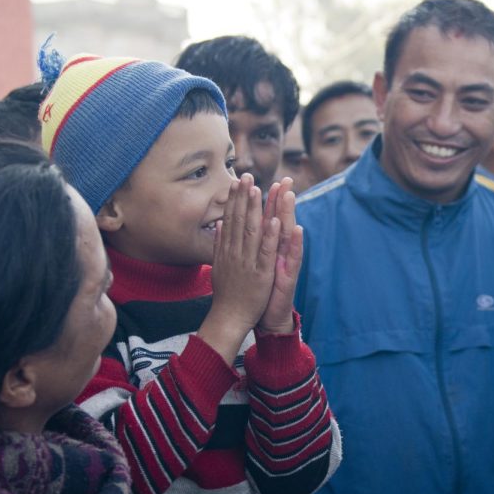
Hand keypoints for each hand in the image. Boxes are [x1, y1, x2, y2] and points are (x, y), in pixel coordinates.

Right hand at [200, 174, 279, 361]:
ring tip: (260, 189)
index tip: (238, 180)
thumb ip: (220, 244)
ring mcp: (248, 262)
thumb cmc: (226, 293)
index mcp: (228, 249)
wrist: (229, 318)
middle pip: (240, 220)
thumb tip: (219, 224)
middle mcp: (236, 252)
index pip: (232, 219)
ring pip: (252, 231)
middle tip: (247, 175)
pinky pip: (265, 252)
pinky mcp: (261, 273)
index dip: (235, 199)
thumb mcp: (219, 265)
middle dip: (244, 197)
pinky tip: (274, 221)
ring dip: (256, 210)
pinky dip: (269, 236)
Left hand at [256, 178, 301, 335]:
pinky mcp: (290, 277)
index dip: (267, 200)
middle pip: (280, 222)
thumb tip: (233, 224)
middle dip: (282, 200)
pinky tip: (298, 231)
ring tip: (290, 196)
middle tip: (284, 179)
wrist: (267, 318)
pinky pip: (294, 259)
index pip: (267, 219)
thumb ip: (246, 244)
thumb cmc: (257, 291)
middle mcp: (279, 253)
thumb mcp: (250, 265)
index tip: (266, 179)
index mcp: (267, 249)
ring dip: (289, 215)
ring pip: (288, 236)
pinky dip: (296, 245)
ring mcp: (286, 264)